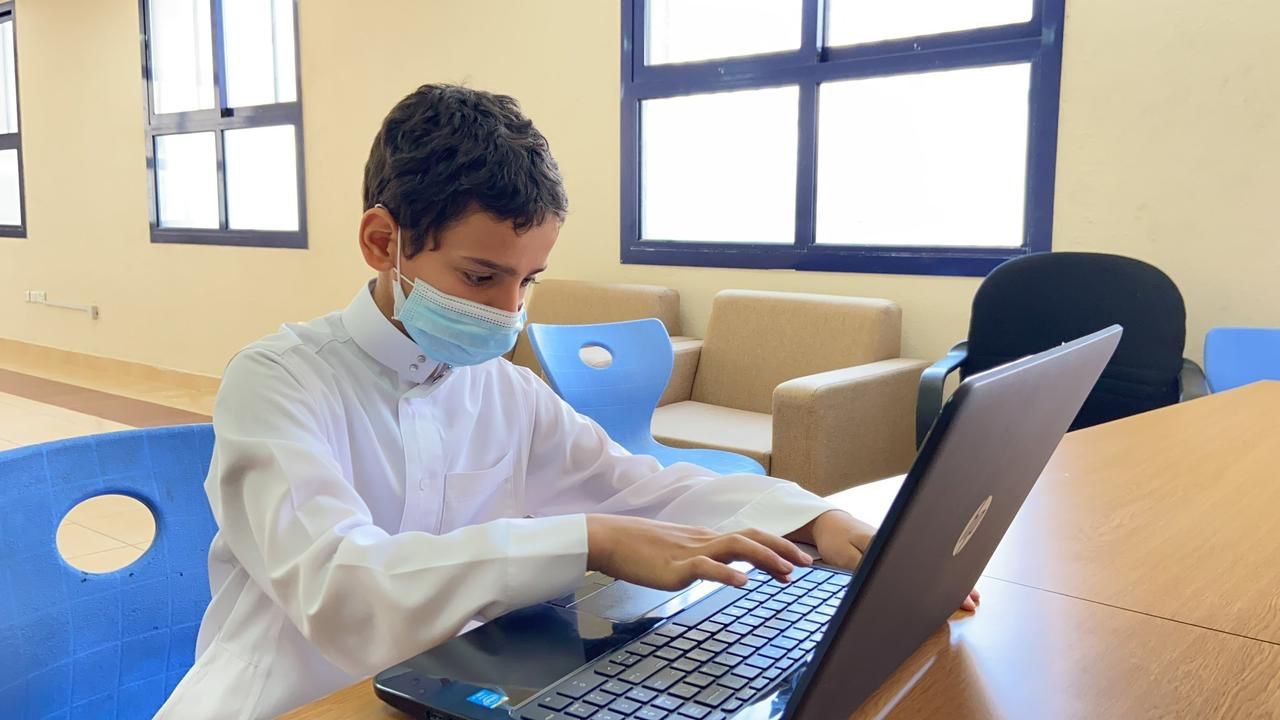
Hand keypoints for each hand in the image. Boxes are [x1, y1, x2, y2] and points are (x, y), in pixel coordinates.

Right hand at [585, 514, 813, 590]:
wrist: (610, 539)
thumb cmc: (640, 548)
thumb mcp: (679, 552)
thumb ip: (704, 559)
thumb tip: (726, 568)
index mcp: (706, 538)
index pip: (749, 536)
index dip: (776, 547)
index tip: (797, 562)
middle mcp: (705, 540)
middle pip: (752, 537)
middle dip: (782, 550)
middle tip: (806, 565)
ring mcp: (691, 552)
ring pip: (736, 547)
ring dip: (765, 558)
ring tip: (786, 572)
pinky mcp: (676, 568)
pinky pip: (706, 568)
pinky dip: (727, 574)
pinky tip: (742, 584)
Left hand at [794, 510, 981, 612]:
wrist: (827, 522)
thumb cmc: (835, 539)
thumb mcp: (844, 557)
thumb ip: (865, 571)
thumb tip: (888, 586)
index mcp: (888, 543)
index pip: (922, 564)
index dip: (942, 580)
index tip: (959, 593)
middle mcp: (898, 542)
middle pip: (934, 562)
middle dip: (955, 581)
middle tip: (973, 599)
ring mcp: (900, 545)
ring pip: (931, 562)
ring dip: (950, 578)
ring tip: (971, 595)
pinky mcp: (897, 548)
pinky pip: (922, 561)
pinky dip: (938, 573)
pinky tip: (950, 583)